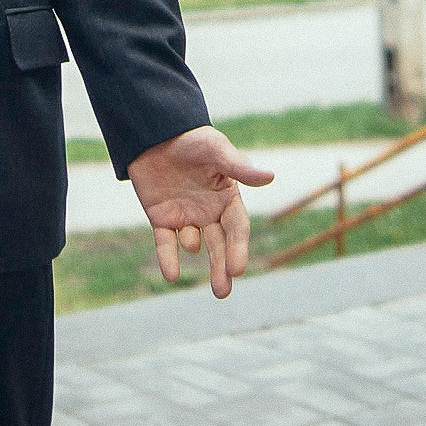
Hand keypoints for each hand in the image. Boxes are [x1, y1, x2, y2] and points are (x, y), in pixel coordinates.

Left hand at [125, 126, 274, 298]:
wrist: (156, 133)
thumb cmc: (192, 139)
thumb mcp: (216, 150)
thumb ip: (239, 167)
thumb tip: (270, 177)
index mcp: (227, 198)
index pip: (237, 228)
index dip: (238, 248)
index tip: (237, 269)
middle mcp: (209, 211)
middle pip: (219, 244)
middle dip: (222, 268)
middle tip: (223, 292)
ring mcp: (185, 217)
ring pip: (195, 245)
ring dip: (197, 254)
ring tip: (198, 255)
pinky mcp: (161, 219)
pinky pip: (165, 244)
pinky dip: (168, 259)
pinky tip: (171, 275)